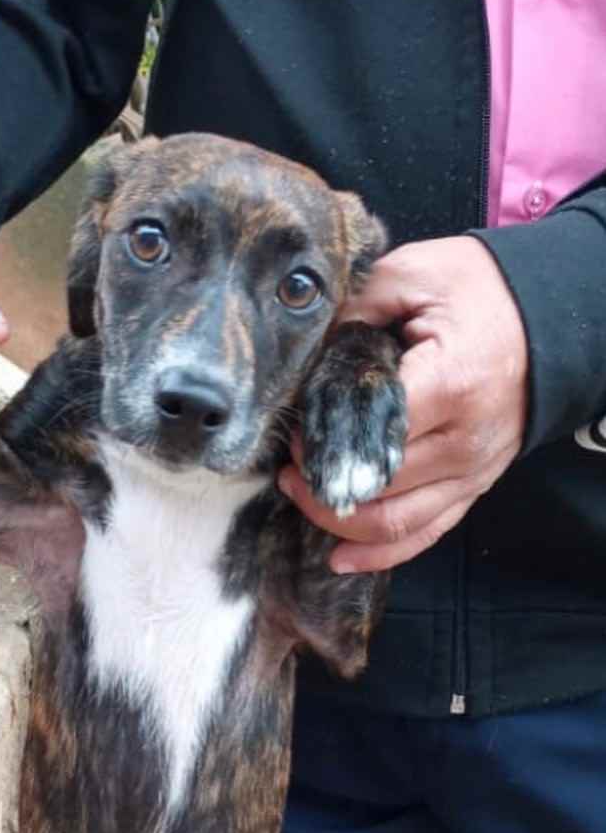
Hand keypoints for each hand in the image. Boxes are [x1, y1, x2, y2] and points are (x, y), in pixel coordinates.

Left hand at [279, 235, 527, 570]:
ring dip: (339, 520)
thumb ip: (356, 309)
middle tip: (285, 464)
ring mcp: (473, 471)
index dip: (322, 440)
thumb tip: (307, 351)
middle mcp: (465, 440)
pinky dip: (380, 553)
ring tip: (299, 495)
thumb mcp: (413, 275)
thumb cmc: (478, 292)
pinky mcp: (473, 486)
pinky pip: (425, 533)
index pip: (371, 433)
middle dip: (320, 482)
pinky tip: (339, 557)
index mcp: (450, 384)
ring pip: (396, 523)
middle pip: (378, 485)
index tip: (292, 432)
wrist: (547, 317)